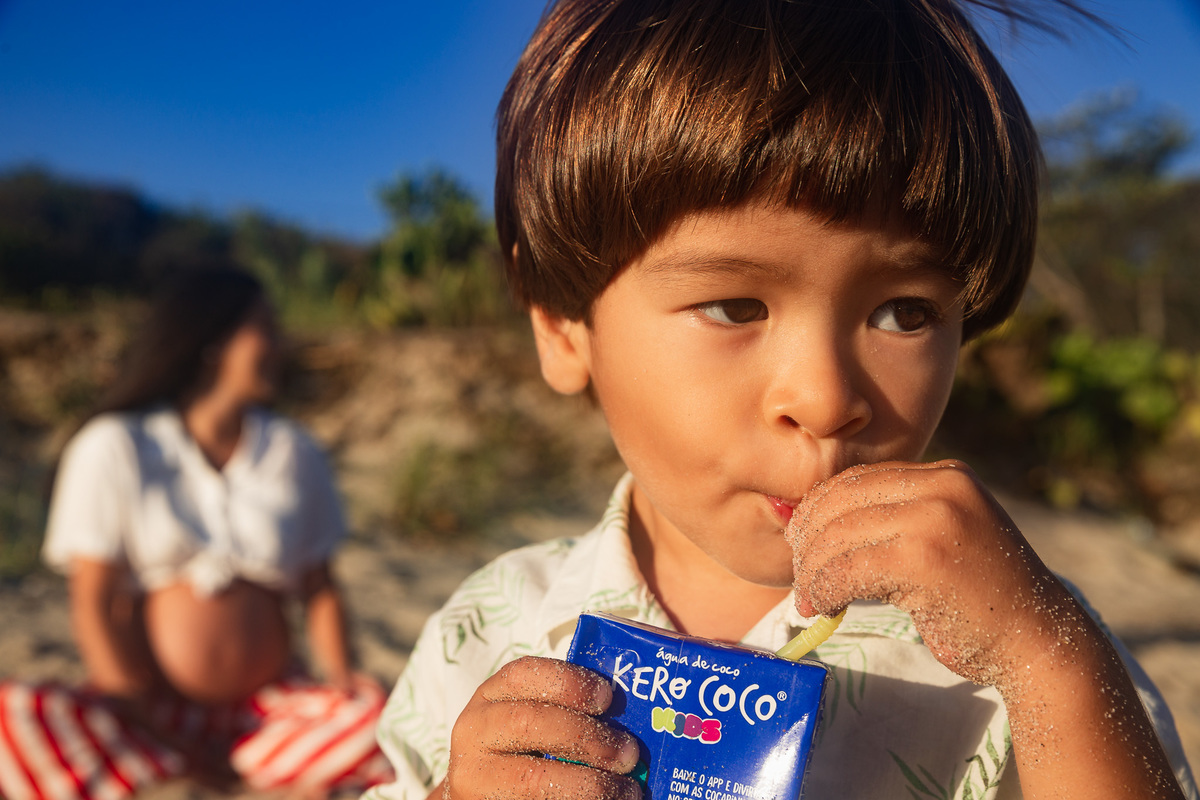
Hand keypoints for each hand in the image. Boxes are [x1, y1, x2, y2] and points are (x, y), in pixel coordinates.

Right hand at [442, 656, 641, 799]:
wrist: (485, 797)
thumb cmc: (521, 752)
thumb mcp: (533, 721)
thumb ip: (569, 711)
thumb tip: (635, 711)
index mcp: (491, 698)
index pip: (524, 675)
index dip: (568, 682)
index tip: (607, 697)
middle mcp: (474, 734)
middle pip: (530, 724)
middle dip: (587, 737)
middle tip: (629, 754)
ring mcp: (475, 779)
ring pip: (533, 780)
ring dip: (590, 785)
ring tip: (625, 791)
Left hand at [787, 459, 1073, 689]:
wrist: (1038, 641)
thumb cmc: (981, 599)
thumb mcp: (943, 536)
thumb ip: (897, 519)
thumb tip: (814, 521)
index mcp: (945, 474)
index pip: (857, 480)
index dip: (818, 511)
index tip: (800, 544)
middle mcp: (941, 485)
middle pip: (841, 502)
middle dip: (808, 541)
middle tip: (799, 576)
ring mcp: (934, 519)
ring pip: (838, 536)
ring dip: (811, 572)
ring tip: (809, 599)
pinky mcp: (923, 559)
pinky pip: (847, 569)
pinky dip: (824, 590)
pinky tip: (823, 607)